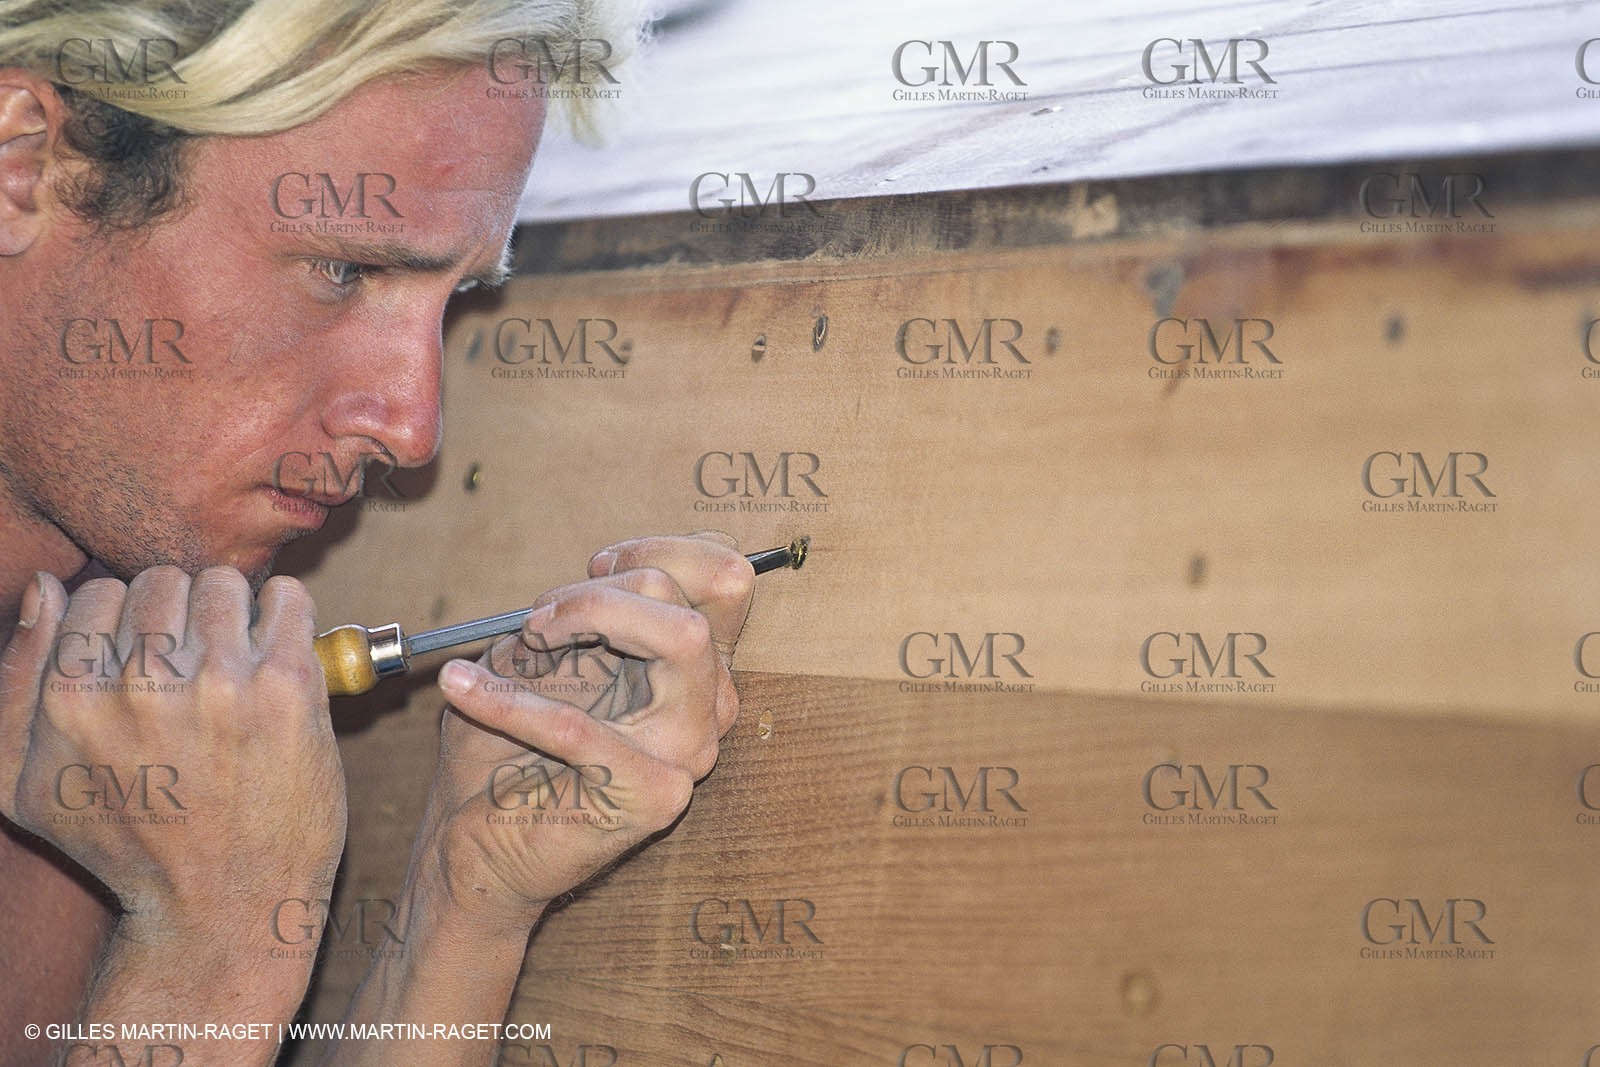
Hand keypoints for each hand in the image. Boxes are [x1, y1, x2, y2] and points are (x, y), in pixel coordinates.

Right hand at [0, 566, 345, 940]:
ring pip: (224, 582)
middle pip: (163, 580)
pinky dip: (286, 614)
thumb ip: (14, 679)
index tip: (146, 663)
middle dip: (178, 615)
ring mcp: (220, 682)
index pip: (99, 592)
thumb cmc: (127, 845)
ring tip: (235, 664)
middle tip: (194, 666)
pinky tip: (277, 656)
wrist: (222, 906)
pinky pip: (289, 598)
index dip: (124, 624)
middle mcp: (144, 683)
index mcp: (73, 698)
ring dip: (233, 614)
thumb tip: (44, 587)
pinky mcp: (288, 687)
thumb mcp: (24, 784)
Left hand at [418, 531, 753, 925]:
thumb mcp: (547, 651)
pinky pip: (583, 726)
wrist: (473, 841)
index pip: (728, 574)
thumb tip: (611, 568)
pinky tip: (464, 688)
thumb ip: (591, 607)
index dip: (660, 550)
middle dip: (613, 584)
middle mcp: (711, 703)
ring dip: (587, 616)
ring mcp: (691, 749)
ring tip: (526, 640)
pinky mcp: (655, 794)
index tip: (595, 568)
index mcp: (697, 666)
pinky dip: (510, 701)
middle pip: (713, 588)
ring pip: (683, 634)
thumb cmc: (506, 744)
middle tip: (541, 619)